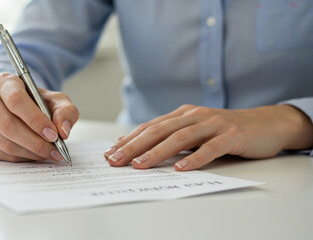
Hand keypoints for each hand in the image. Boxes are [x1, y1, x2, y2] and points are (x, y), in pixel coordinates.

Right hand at [0, 73, 78, 161]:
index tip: (53, 134)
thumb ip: (65, 111)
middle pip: (8, 125)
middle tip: (54, 150)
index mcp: (4, 82)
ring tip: (47, 153)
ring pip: (4, 142)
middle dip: (35, 142)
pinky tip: (33, 155)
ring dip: (30, 153)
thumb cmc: (37, 102)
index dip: (35, 120)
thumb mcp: (56, 100)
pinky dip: (20, 158)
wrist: (19, 107)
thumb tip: (63, 130)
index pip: (16, 100)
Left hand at [104, 104, 312, 170]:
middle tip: (116, 160)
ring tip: (140, 165)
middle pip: (159, 131)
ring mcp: (213, 124)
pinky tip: (181, 169)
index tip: (110, 153)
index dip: (129, 140)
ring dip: (158, 152)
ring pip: (180, 138)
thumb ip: (168, 134)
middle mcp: (195, 116)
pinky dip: (194, 158)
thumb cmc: (224, 130)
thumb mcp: (193, 130)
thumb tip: (134, 141)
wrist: (265, 124)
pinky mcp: (231, 135)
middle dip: (134, 146)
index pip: (150, 127)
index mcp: (183, 114)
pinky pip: (210, 148)